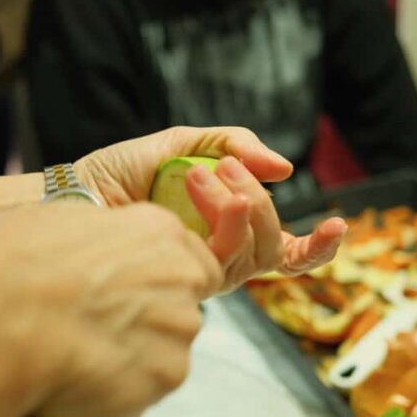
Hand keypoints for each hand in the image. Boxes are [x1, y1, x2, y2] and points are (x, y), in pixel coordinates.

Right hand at [0, 203, 222, 416]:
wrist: (6, 315)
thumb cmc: (18, 264)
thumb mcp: (61, 224)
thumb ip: (99, 241)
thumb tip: (91, 254)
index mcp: (159, 229)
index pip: (190, 258)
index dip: (160, 281)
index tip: (131, 294)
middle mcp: (181, 274)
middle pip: (182, 304)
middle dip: (150, 320)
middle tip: (101, 329)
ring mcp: (179, 327)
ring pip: (168, 348)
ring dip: (136, 356)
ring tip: (83, 356)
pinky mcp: (169, 374)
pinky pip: (150, 386)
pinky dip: (124, 388)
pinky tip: (84, 379)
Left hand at [76, 126, 346, 288]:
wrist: (78, 189)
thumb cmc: (123, 171)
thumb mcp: (185, 143)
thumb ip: (234, 145)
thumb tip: (284, 169)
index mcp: (223, 232)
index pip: (280, 251)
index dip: (316, 246)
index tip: (338, 223)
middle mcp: (217, 257)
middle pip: (273, 249)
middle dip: (264, 205)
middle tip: (229, 168)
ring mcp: (201, 268)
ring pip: (257, 253)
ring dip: (245, 205)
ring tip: (203, 174)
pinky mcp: (184, 273)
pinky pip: (228, 255)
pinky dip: (227, 214)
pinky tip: (199, 183)